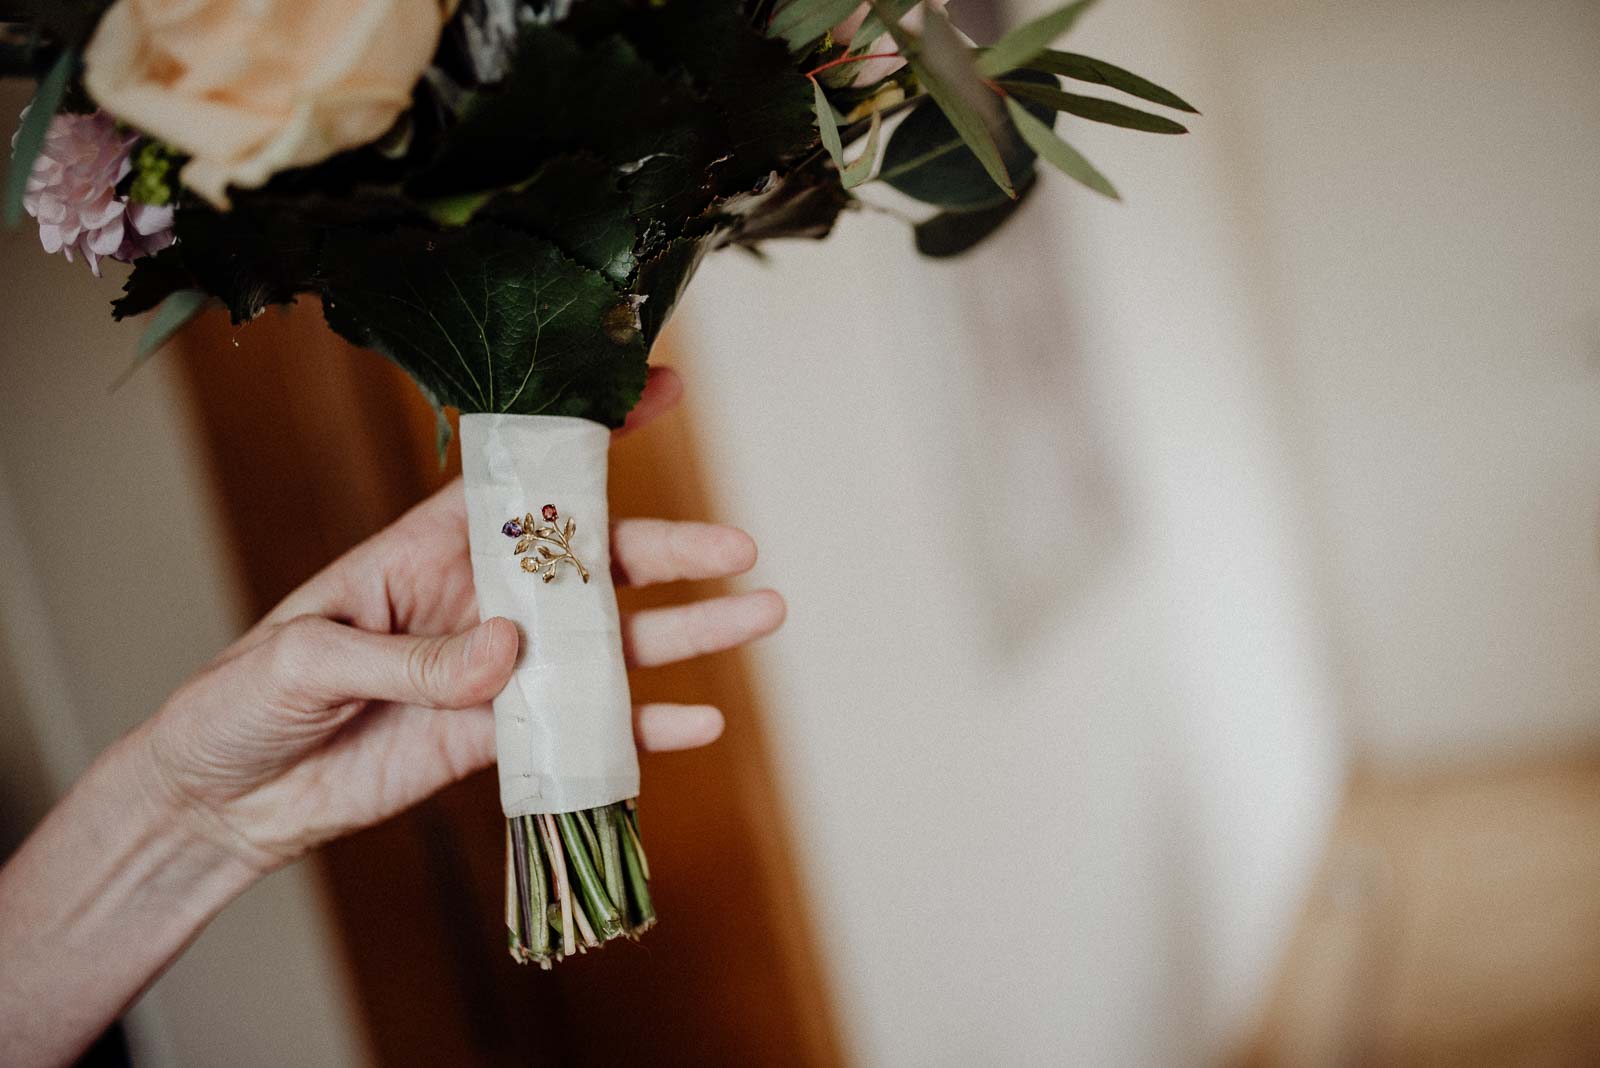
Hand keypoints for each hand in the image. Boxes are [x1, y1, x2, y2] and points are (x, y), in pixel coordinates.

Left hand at [137, 368, 783, 871]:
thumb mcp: (310, 655)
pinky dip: (643, 727)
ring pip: (610, 644)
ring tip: (758, 615)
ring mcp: (500, 671)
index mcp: (428, 547)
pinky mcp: (501, 740)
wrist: (226, 798)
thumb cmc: (245, 697)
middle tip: (738, 548)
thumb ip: (412, 655)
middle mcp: (481, 599)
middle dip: (669, 551)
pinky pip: (585, 728)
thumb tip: (510, 651)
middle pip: (593, 563)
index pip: (522, 479)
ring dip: (685, 632)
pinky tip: (702, 723)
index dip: (591, 435)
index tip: (661, 391)